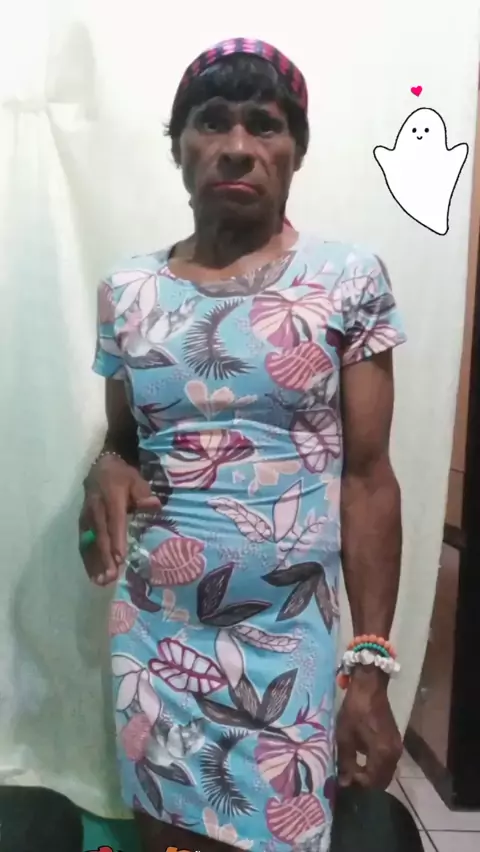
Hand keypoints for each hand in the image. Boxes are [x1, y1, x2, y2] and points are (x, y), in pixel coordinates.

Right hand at [79, 455, 159, 586]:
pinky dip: (87, 560)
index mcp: (110, 498)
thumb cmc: (122, 477)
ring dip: (94, 563)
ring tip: (101, 581)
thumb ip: (143, 493)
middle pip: (100, 536)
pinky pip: (83, 544)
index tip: (120, 558)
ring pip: (88, 543)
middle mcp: (95, 510)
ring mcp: (86, 518)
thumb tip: (154, 504)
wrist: (100, 468)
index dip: (116, 540)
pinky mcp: (82, 524)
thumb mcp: (136, 479)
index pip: (114, 521)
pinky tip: (93, 576)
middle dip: (104, 557)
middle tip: (111, 576)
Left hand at [336, 667, 401, 788]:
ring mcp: (397, 747)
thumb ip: (346, 762)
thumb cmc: (355, 710)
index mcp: (382, 754)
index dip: (358, 786)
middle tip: (349, 780)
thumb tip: (345, 783)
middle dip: (366, 784)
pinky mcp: (395, 740)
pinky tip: (363, 761)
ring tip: (354, 772)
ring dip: (372, 775)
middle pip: (382, 780)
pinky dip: (377, 766)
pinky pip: (387, 762)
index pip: (373, 782)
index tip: (344, 781)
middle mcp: (394, 754)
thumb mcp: (345, 736)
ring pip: (386, 771)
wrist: (369, 687)